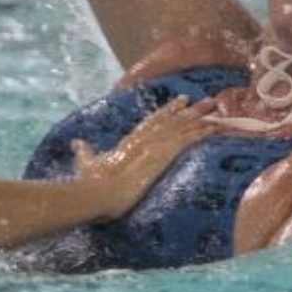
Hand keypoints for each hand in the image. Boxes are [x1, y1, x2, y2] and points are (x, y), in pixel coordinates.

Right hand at [68, 97, 214, 213]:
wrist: (98, 191)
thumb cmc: (91, 181)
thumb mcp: (85, 162)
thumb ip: (83, 151)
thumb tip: (76, 142)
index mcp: (129, 141)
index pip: (152, 121)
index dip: (168, 111)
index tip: (181, 101)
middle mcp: (144, 139)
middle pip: (171, 119)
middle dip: (189, 109)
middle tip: (206, 99)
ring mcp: (154, 146)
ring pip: (181, 125)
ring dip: (200, 115)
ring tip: (215, 105)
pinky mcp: (161, 156)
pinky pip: (186, 140)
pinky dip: (201, 132)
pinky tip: (214, 127)